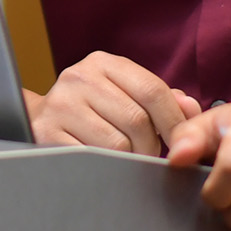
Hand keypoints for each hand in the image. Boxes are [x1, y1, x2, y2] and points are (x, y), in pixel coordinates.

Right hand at [22, 51, 202, 155]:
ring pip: (117, 144)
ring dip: (130, 159)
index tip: (181, 142)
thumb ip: (160, 98)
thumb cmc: (93, 108)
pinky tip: (105, 163)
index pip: (153, 90)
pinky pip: (93, 158)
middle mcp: (79, 77)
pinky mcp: (47, 133)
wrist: (41, 118)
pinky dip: (107, 167)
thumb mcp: (124, 92)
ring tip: (125, 159)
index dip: (174, 122)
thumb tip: (190, 107)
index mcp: (103, 63)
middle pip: (137, 120)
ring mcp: (61, 105)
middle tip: (147, 155)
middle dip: (150, 146)